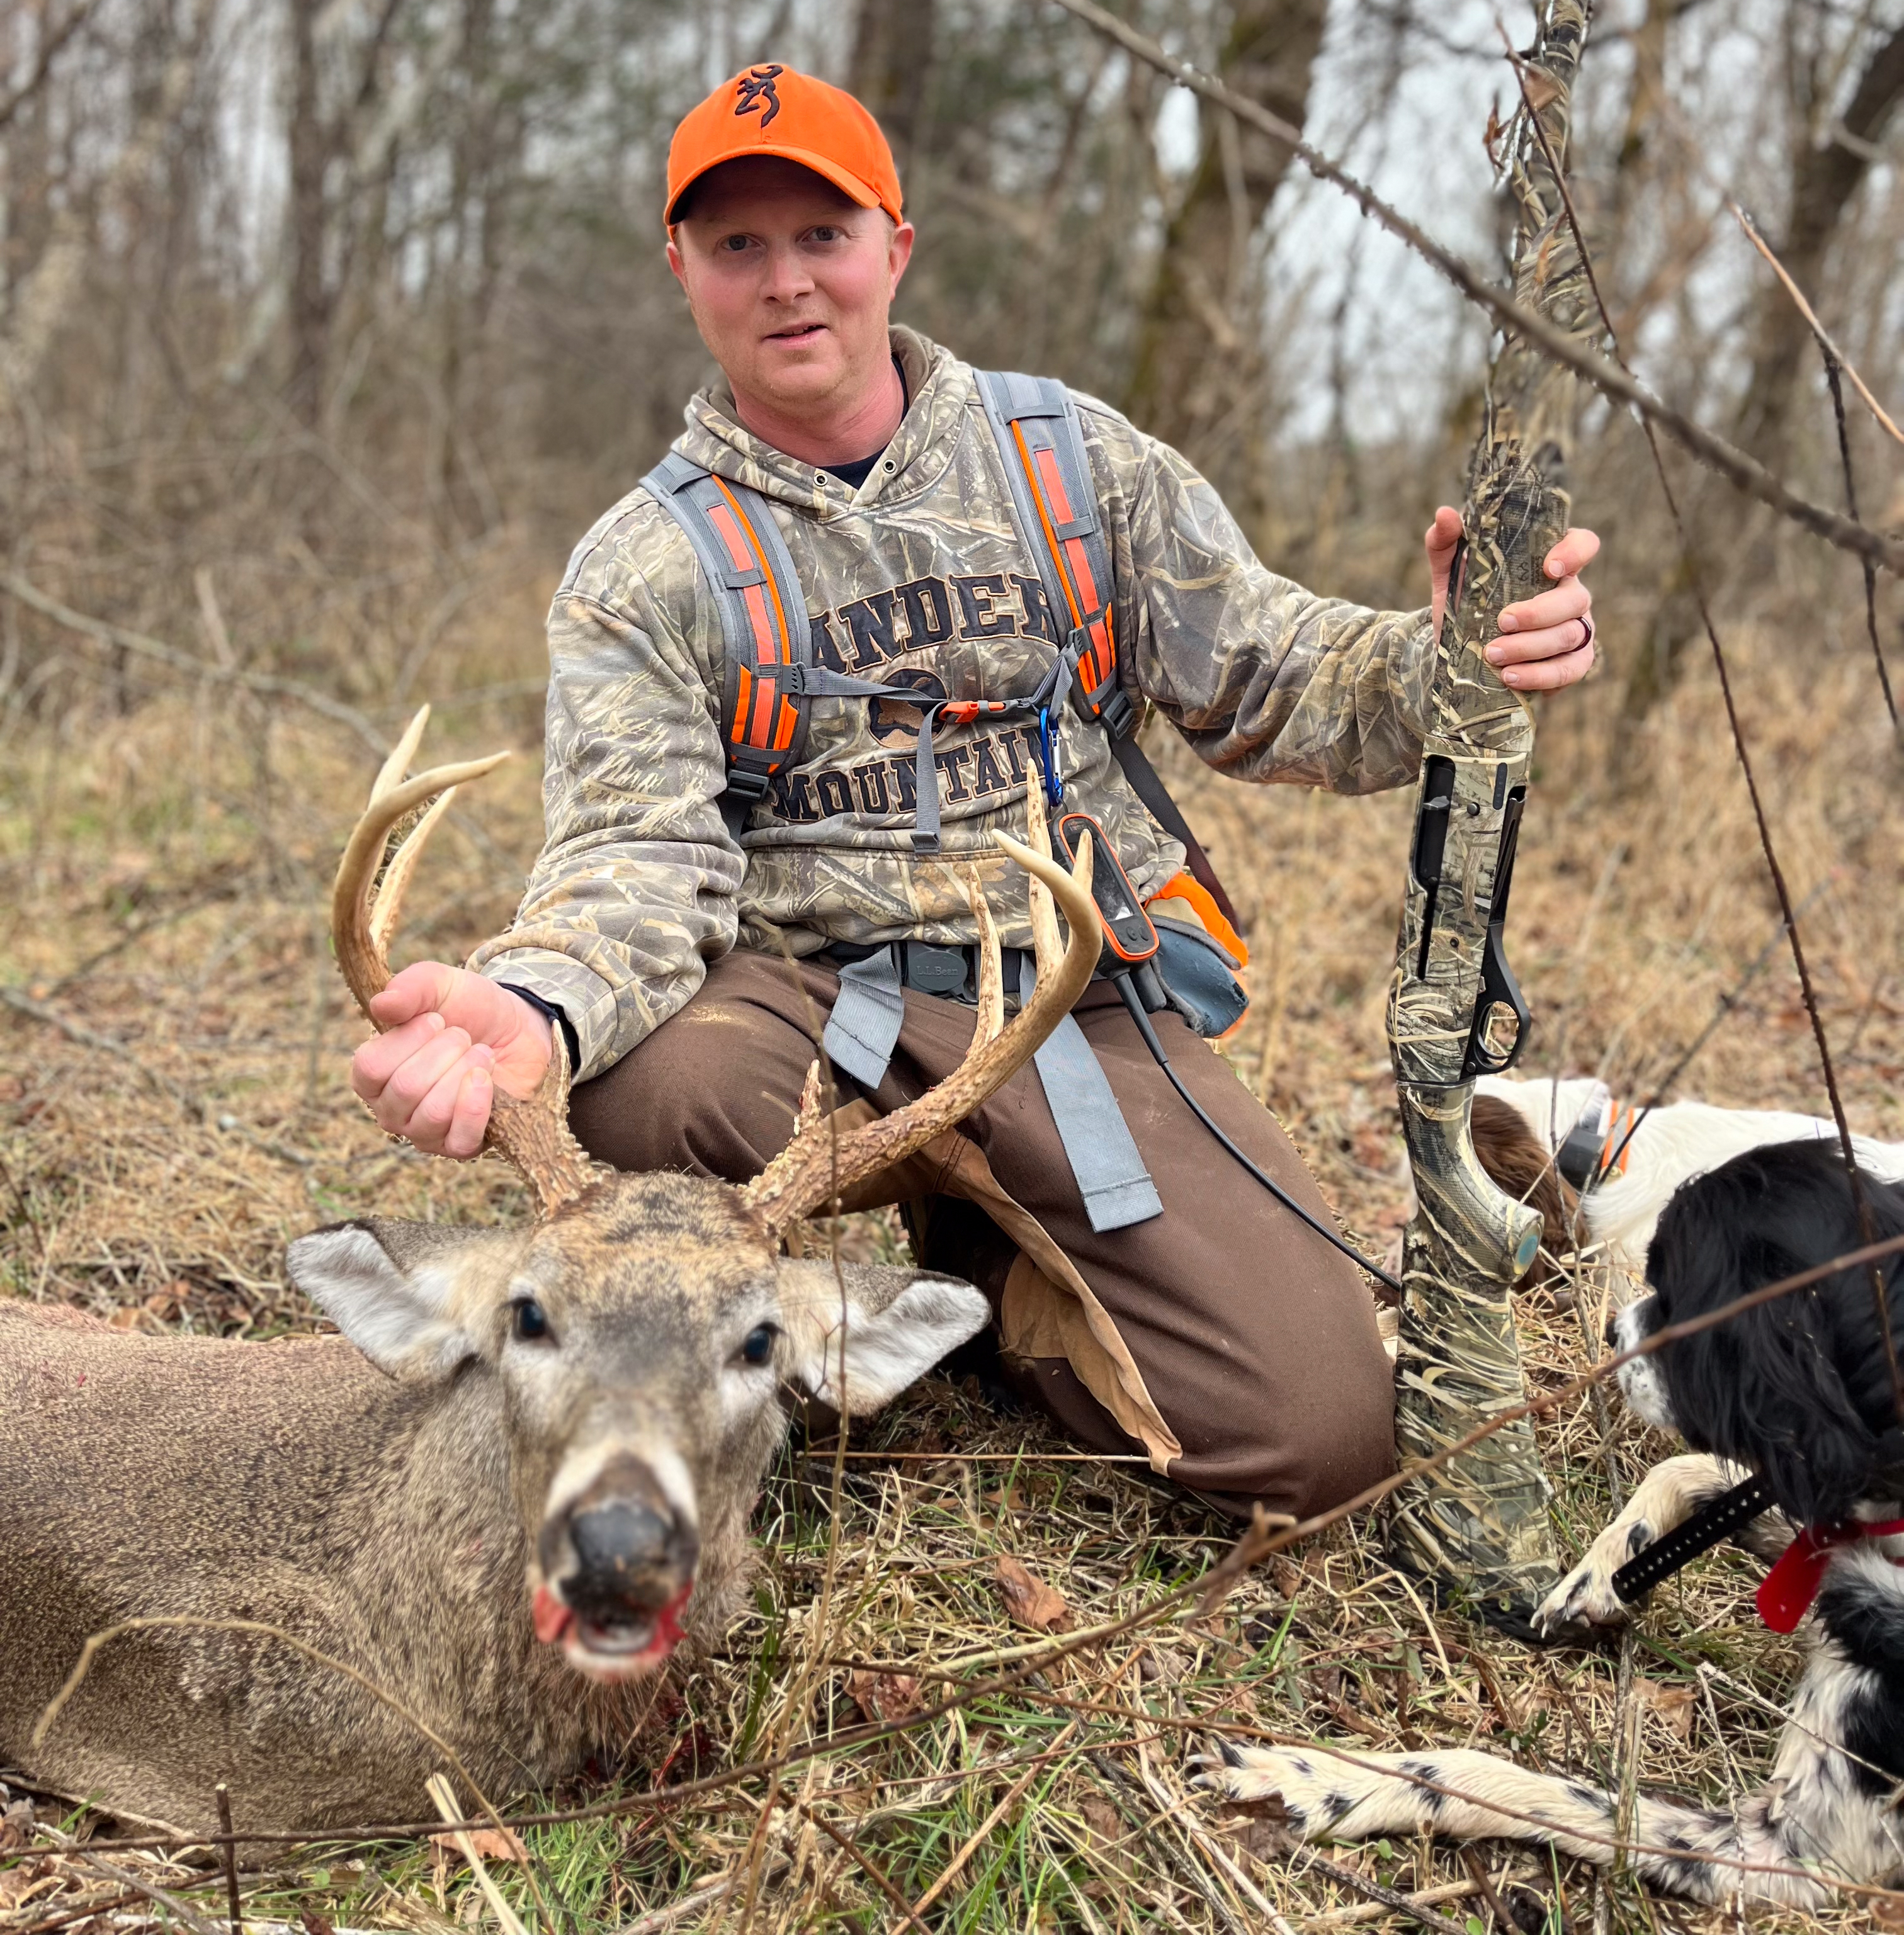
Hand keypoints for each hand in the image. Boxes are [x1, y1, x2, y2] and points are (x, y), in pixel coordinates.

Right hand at [349, 963, 553, 1157]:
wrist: (519, 1030)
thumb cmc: (469, 1010)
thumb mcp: (440, 984)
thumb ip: (409, 988)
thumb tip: (382, 1005)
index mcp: (373, 1073)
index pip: (369, 1067)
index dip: (407, 1039)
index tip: (437, 1018)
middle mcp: (391, 1109)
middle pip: (405, 1089)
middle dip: (445, 1052)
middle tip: (464, 1035)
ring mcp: (424, 1132)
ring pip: (432, 1113)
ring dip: (464, 1072)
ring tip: (481, 1052)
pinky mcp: (460, 1146)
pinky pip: (459, 1140)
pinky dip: (476, 1106)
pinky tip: (485, 1078)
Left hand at [1424, 506, 1599, 691]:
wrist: (1459, 649)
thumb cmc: (1465, 600)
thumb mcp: (1449, 571)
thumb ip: (1445, 541)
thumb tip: (1445, 514)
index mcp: (1551, 562)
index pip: (1583, 544)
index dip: (1575, 553)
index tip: (1548, 568)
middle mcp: (1571, 593)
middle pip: (1575, 598)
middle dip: (1538, 613)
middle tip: (1500, 622)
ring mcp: (1576, 628)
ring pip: (1569, 636)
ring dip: (1530, 647)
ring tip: (1493, 654)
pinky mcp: (1573, 662)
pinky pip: (1570, 670)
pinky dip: (1541, 676)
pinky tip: (1511, 677)